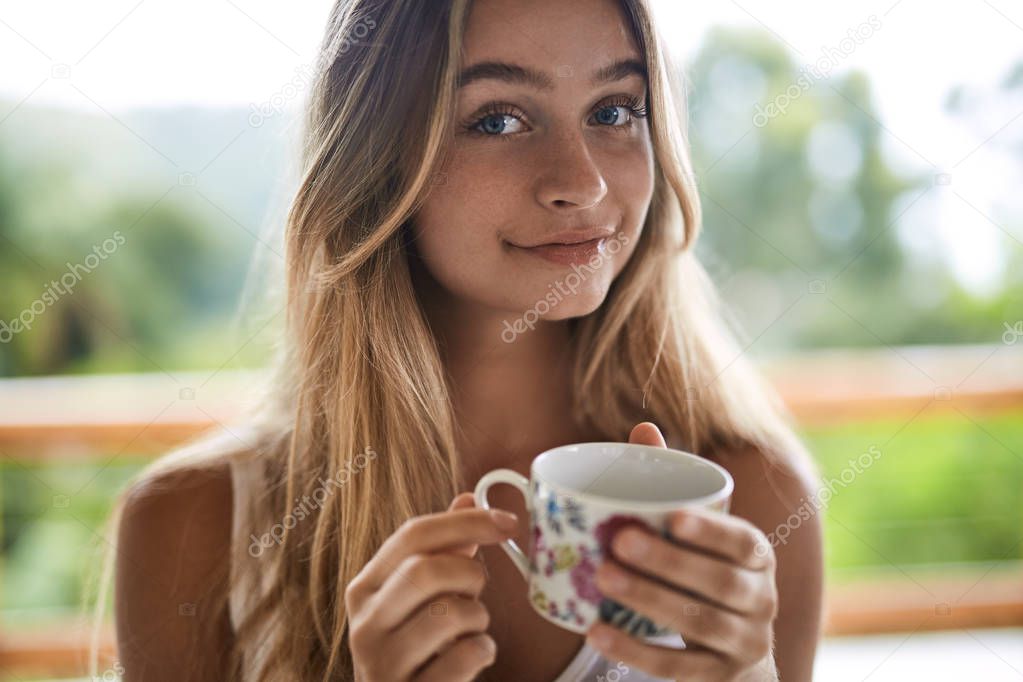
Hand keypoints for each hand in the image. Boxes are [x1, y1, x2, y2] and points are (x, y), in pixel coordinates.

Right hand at [345, 493, 516, 680]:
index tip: (507, 522)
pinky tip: (473, 657)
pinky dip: (483, 651)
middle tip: (476, 590)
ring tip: (470, 630)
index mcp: (366, 587)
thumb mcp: (418, 598)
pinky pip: (465, 656)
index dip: (467, 521)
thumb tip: (467, 498)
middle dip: (469, 574)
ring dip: (478, 618)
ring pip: (449, 613)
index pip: (413, 534)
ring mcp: (383, 664)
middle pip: (426, 570)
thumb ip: (440, 550)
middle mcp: (365, 623)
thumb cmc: (416, 648)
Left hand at [584, 422, 777, 680]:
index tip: (674, 517)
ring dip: (649, 599)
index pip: (743, 542)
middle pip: (721, 584)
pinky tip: (597, 631)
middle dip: (669, 562)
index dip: (712, 531)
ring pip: (699, 624)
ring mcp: (742, 644)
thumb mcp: (699, 531)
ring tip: (602, 578)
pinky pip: (676, 667)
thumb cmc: (706, 569)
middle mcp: (760, 600)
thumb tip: (642, 430)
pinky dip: (635, 650)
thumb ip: (672, 482)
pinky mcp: (716, 677)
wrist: (736, 650)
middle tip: (619, 541)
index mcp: (757, 555)